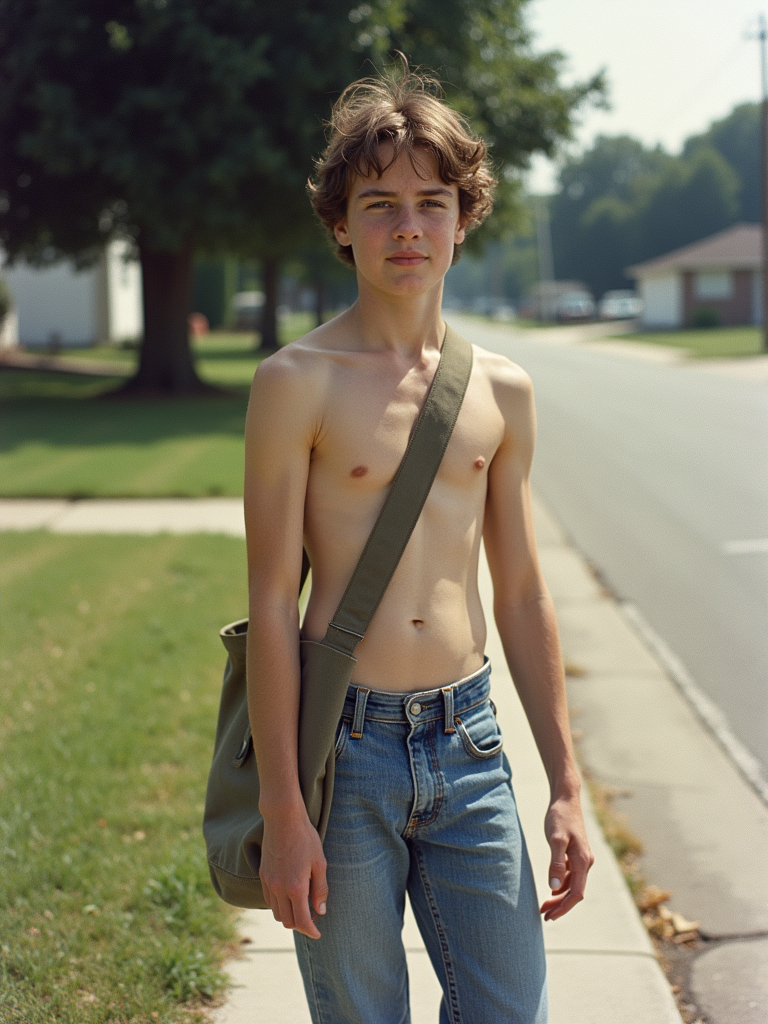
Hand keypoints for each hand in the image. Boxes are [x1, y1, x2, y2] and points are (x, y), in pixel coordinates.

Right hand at [260, 806, 327, 938]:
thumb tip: (320, 911)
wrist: (283, 818)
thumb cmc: (305, 838)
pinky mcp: (262, 874)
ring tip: (301, 909)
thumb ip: (320, 889)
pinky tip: (288, 897)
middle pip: (287, 921)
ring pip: (276, 912)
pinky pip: (269, 900)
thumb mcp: (319, 863)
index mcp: (296, 888)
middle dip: (300, 925)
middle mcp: (279, 889)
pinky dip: (278, 905)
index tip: (318, 933)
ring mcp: (269, 882)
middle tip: (312, 919)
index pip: (302, 921)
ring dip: (288, 916)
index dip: (311, 931)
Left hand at [539, 791, 593, 921]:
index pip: (576, 893)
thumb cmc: (560, 817)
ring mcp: (582, 858)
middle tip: (543, 915)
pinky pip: (571, 875)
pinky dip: (561, 885)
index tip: (550, 917)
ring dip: (560, 897)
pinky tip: (552, 888)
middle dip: (560, 905)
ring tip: (544, 906)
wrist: (566, 798)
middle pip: (575, 892)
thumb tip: (554, 887)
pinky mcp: (576, 853)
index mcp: (583, 861)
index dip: (564, 907)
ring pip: (573, 884)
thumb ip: (556, 863)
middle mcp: (586, 862)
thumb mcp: (556, 839)